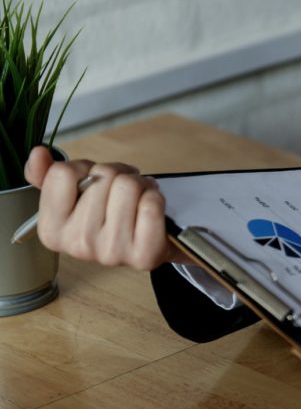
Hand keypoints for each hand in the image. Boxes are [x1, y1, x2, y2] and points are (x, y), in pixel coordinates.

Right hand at [24, 146, 185, 269]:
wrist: (148, 243)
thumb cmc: (109, 216)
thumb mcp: (74, 197)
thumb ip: (49, 175)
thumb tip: (38, 153)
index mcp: (52, 230)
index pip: (63, 173)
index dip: (85, 167)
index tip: (94, 179)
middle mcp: (78, 245)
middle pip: (101, 176)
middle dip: (117, 174)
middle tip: (123, 189)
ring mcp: (112, 252)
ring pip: (128, 186)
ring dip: (139, 183)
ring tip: (139, 196)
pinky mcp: (144, 254)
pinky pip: (151, 204)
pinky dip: (155, 196)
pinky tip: (150, 207)